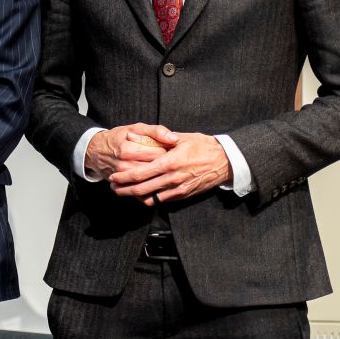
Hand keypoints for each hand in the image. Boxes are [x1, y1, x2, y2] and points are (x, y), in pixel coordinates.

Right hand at [83, 124, 177, 179]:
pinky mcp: (123, 185)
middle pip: (156, 168)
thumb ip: (156, 131)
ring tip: (161, 166)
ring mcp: (123, 177)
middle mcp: (125, 165)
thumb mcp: (135, 128)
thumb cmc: (118, 137)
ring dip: (159, 174)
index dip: (168, 151)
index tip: (169, 148)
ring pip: (151, 179)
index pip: (159, 153)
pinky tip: (155, 178)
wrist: (95, 150)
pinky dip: (152, 185)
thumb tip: (174, 138)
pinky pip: (143, 189)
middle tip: (167, 158)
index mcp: (129, 150)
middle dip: (165, 163)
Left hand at [108, 132, 231, 203]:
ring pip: (151, 198)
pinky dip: (150, 200)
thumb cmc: (203, 146)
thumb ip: (159, 139)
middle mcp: (172, 178)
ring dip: (135, 197)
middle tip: (113, 188)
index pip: (140, 173)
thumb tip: (137, 137)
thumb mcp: (180, 138)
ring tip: (124, 193)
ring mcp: (178, 189)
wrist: (225, 161)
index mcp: (169, 162)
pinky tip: (143, 196)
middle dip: (124, 190)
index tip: (113, 177)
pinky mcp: (184, 195)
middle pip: (141, 189)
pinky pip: (163, 201)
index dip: (124, 178)